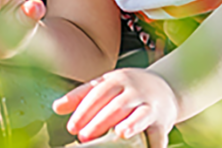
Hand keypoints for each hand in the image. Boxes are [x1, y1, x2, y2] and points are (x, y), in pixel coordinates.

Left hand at [52, 68, 178, 147]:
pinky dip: (155, 144)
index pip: (99, 93)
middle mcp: (136, 90)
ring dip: (131, 124)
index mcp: (119, 80)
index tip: (72, 128)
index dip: (85, 110)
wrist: (165, 88)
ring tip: (120, 133)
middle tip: (84, 137)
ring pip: (141, 114)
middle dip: (100, 121)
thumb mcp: (106, 85)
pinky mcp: (163, 121)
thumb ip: (82, 95)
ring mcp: (151, 105)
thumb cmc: (128, 89)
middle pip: (118, 105)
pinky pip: (160, 133)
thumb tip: (56, 107)